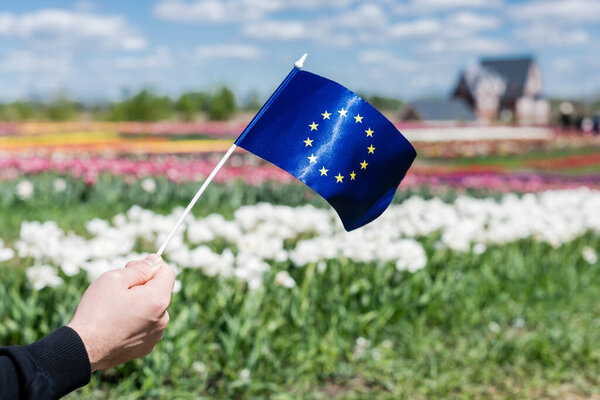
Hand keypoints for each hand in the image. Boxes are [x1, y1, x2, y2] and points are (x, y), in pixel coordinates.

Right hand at [68, 254, 174, 371]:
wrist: (82, 349)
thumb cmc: (96, 312)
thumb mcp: (115, 278)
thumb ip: (140, 268)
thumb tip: (156, 261)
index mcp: (158, 300)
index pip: (167, 272)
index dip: (150, 266)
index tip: (132, 269)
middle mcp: (163, 319)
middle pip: (160, 291)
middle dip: (143, 285)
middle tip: (118, 289)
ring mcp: (155, 335)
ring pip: (152, 309)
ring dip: (139, 303)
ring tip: (115, 309)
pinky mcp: (146, 347)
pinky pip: (146, 325)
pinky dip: (136, 321)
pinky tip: (116, 324)